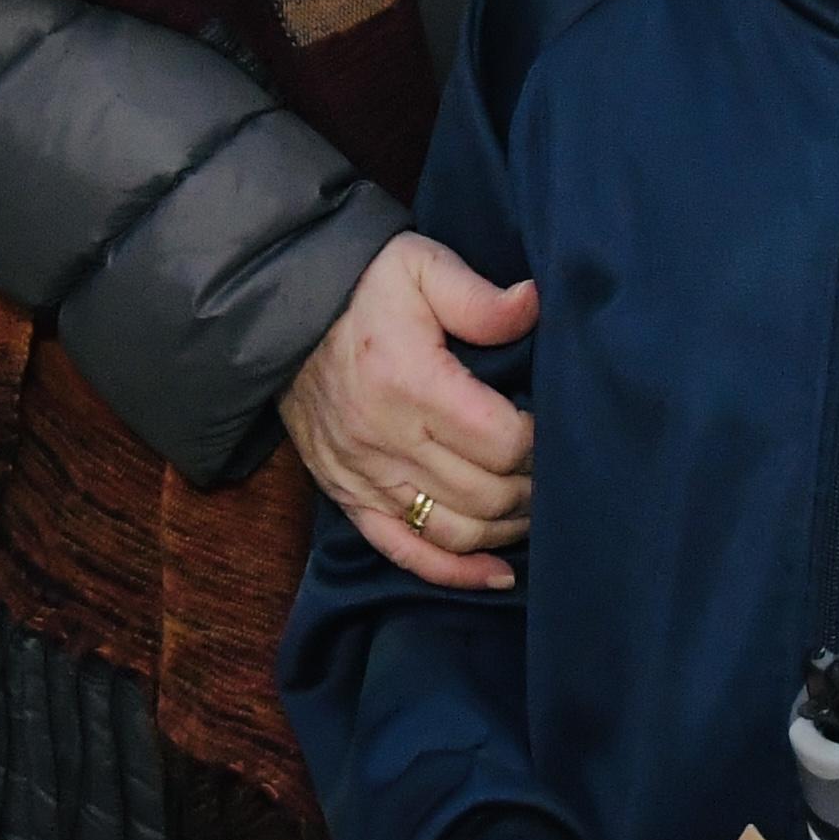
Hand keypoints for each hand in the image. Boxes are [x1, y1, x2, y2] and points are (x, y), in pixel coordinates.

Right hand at [281, 231, 536, 590]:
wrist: (282, 312)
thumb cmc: (363, 286)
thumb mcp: (421, 266)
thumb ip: (479, 297)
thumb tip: (534, 304)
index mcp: (412, 383)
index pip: (502, 441)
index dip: (542, 441)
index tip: (556, 423)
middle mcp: (387, 440)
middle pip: (485, 494)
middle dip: (532, 487)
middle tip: (555, 468)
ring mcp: (364, 476)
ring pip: (453, 531)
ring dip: (505, 529)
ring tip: (534, 507)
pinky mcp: (347, 496)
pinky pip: (403, 551)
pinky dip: (453, 572)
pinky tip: (496, 573)